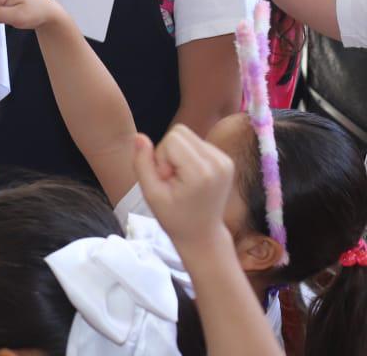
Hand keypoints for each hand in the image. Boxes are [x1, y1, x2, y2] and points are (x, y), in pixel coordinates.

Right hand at [131, 125, 234, 250]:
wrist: (202, 234)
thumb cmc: (174, 217)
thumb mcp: (151, 194)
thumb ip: (142, 163)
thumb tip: (140, 136)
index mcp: (202, 172)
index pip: (171, 138)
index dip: (161, 157)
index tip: (167, 180)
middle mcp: (218, 163)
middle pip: (180, 132)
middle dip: (169, 152)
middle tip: (172, 179)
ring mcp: (226, 161)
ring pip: (188, 135)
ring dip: (178, 153)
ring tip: (181, 179)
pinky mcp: (227, 161)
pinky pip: (197, 143)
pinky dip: (189, 156)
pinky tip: (191, 177)